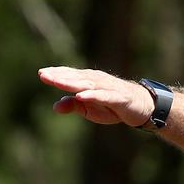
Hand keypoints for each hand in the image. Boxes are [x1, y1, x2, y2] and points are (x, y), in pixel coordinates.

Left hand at [38, 67, 154, 125]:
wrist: (142, 107)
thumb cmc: (114, 106)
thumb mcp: (91, 109)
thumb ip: (74, 106)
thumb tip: (55, 106)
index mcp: (90, 81)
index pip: (71, 75)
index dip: (57, 74)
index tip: (41, 73)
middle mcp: (98, 80)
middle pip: (76, 78)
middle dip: (60, 76)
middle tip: (44, 75)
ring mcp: (109, 88)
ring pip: (88, 84)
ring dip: (72, 82)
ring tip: (57, 82)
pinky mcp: (119, 97)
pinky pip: (104, 96)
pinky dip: (92, 95)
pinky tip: (81, 96)